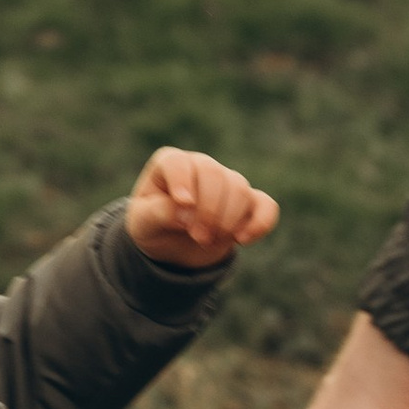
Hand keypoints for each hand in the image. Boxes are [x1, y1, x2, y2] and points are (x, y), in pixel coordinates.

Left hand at [125, 147, 281, 270]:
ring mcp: (227, 182)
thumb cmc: (154, 225)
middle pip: (214, 175)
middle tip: (198, 237)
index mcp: (170, 164)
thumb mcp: (143, 223)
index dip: (183, 181)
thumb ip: (157, 213)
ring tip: (210, 241)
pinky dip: (260, 223)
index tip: (184, 205)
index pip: (178, 163)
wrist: (173, 246)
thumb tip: (185, 213)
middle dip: (208, 210)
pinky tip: (243, 240)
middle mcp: (201, 166)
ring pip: (239, 189)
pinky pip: (266, 206)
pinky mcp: (249, 203)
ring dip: (227, 220)